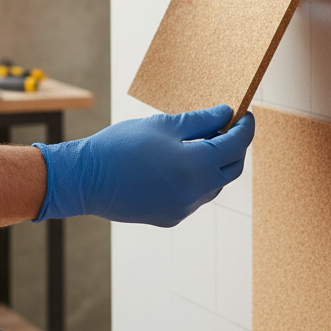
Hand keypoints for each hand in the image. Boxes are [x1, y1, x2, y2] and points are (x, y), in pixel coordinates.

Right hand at [34, 105, 254, 226]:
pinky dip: (199, 179)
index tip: (245, 114)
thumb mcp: (164, 125)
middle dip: (236, 147)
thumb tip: (225, 114)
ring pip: (215, 185)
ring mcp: (184, 208)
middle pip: (232, 169)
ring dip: (217, 164)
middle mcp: (196, 191)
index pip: (236, 145)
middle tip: (228, 127)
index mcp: (197, 165)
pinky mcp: (171, 216)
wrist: (86, 180)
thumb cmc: (122, 146)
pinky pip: (196, 196)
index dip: (245, 127)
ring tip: (204, 142)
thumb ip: (200, 120)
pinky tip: (185, 163)